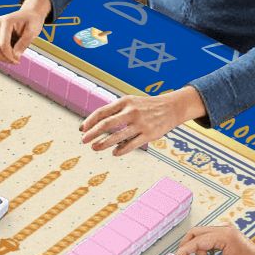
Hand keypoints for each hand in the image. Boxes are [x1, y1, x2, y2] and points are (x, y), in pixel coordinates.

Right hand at [0, 0, 51, 62]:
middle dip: (5, 58)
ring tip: (13, 58)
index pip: (3, 44)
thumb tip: (15, 56)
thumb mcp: (33, 31)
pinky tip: (8, 55)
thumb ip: (24, 43)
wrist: (28, 14)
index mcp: (6, 21)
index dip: (9, 56)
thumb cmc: (32, 21)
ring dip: (1, 59)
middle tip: (16, 61)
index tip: (18, 60)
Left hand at [80, 86, 203, 155]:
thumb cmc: (145, 106)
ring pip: (117, 136)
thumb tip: (94, 124)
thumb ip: (114, 111)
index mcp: (125, 102)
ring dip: (103, 144)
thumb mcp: (130, 102)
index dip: (90, 121)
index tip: (82, 129)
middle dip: (93, 133)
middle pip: (107, 124)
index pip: (102, 111)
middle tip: (83, 141)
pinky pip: (131, 145)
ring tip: (95, 148)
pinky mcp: (149, 134)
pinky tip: (114, 152)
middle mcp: (132, 112)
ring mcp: (140, 124)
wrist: (172, 107)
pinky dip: (121, 150)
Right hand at [176, 224, 254, 254]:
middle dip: (188, 247)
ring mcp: (228, 234)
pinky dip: (206, 251)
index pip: (196, 241)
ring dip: (199, 251)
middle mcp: (225, 230)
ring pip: (203, 237)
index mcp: (224, 235)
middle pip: (197, 234)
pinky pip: (211, 241)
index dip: (183, 251)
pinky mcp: (230, 240)